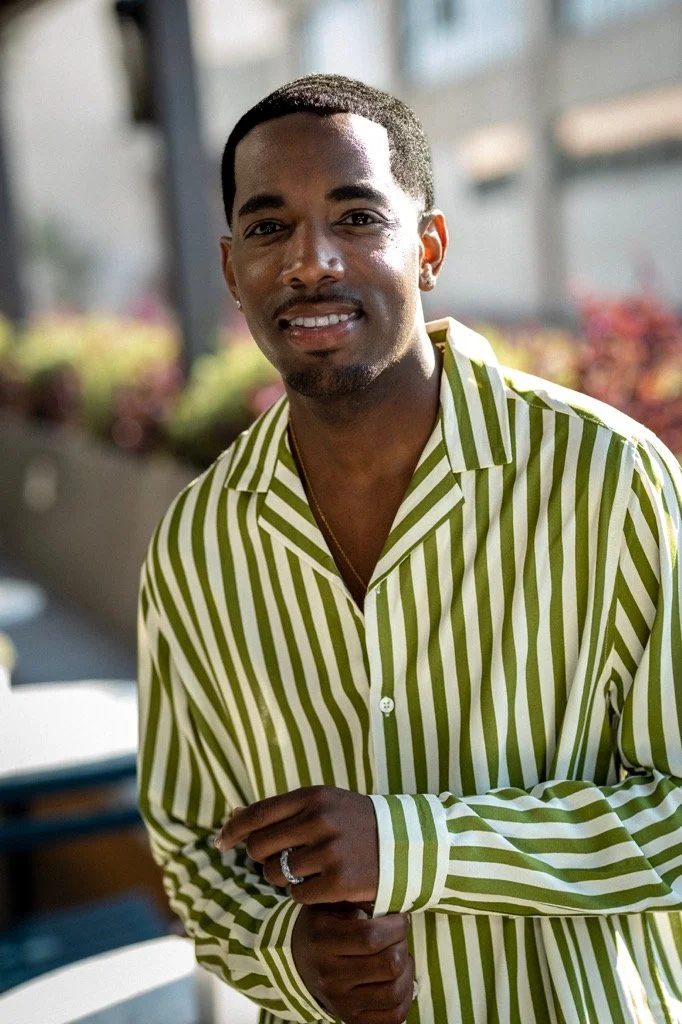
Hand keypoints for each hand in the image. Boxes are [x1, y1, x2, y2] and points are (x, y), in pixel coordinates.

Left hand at [215, 785, 378, 903]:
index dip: (233, 830)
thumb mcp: (321, 803)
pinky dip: (303, 894)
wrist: (405, 843)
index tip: (221, 842)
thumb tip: (232, 814)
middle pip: (259, 847)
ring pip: (275, 873)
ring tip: (306, 870)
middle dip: (260, 857)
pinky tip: (322, 884)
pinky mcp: (339, 881)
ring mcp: (330, 851)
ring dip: (283, 877)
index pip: (257, 814)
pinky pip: (297, 894)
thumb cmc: (354, 822)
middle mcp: (319, 820)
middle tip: (276, 859)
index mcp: (312, 796)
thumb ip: (280, 810)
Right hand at [292, 903, 414, 1023]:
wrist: (295, 960)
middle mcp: (329, 974)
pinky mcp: (350, 1018)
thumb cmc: (320, 925)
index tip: (400, 918)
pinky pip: (391, 1017)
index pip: (371, 937)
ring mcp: (340, 1000)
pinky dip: (404, 999)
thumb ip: (354, 896)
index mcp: (323, 939)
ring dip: (406, 972)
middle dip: (402, 945)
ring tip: (400, 957)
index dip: (396, 926)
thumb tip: (388, 893)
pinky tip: (398, 980)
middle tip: (399, 937)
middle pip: (388, 964)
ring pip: (393, 992)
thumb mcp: (328, 904)